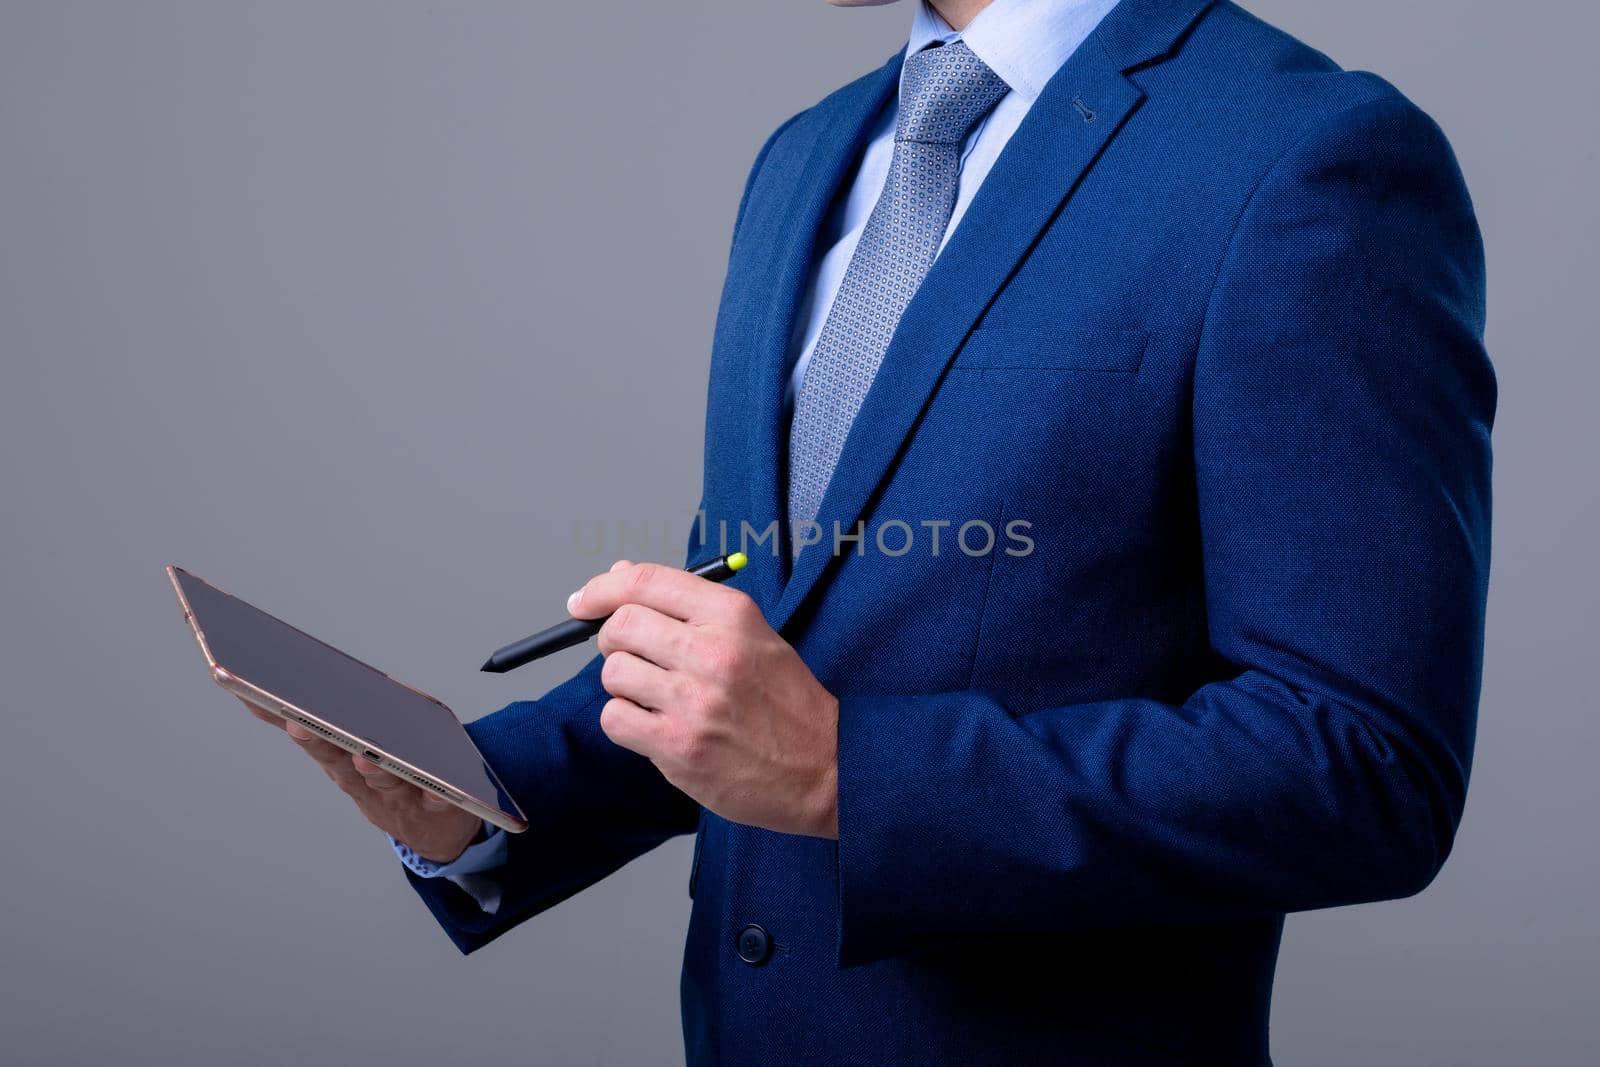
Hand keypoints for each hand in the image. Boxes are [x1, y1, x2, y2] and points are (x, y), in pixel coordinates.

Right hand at [237, 698, 481, 862]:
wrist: (430, 825)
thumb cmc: (384, 777)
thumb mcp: (346, 753)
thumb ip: (315, 724)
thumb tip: (265, 696)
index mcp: (342, 761)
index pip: (312, 738)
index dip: (290, 722)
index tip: (261, 699)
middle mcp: (364, 780)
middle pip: (339, 760)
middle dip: (319, 743)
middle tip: (299, 724)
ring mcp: (397, 795)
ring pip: (383, 780)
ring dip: (373, 769)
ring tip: (365, 756)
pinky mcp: (434, 807)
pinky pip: (436, 800)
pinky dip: (436, 796)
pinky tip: (436, 789)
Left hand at [575, 561, 839, 838]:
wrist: (825, 767)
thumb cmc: (786, 701)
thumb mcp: (751, 636)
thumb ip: (687, 605)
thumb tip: (620, 577)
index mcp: (732, 615)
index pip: (646, 582)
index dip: (603, 587)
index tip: (584, 600)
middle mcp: (712, 651)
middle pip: (620, 625)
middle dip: (613, 639)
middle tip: (631, 655)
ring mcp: (693, 701)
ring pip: (613, 674)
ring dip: (624, 685)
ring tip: (656, 696)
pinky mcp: (678, 747)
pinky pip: (615, 719)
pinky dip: (626, 721)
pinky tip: (656, 725)